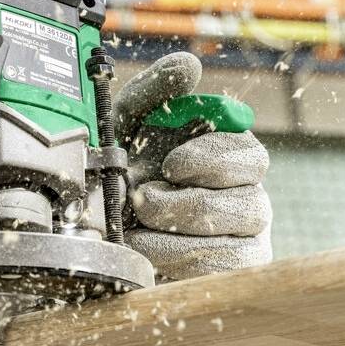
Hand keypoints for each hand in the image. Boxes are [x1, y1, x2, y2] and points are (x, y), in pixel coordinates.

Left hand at [114, 52, 271, 280]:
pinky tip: (146, 253)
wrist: (94, 229)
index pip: (249, 156)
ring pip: (230, 248)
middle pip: (250, 205)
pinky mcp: (229, 280)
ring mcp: (244, 245)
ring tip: (136, 230)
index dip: (211, 161)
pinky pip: (215, 280)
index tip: (170, 165)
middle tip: (143, 202)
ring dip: (171, 239)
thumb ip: (156, 92)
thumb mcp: (127, 127)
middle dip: (186, 206)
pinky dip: (173, 266)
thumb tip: (188, 65)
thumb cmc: (121, 169)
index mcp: (229, 159)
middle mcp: (246, 200)